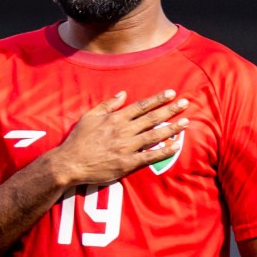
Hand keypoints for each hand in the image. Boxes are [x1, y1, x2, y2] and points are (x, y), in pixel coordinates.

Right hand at [46, 89, 188, 188]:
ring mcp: (126, 147)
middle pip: (152, 118)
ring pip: (155, 135)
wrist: (69, 163)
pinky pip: (150, 156)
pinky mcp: (127, 163)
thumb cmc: (77, 140)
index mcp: (115, 119)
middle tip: (186, 103)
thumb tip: (123, 93)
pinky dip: (164, 151)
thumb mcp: (89, 117)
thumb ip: (107, 105)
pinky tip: (176, 146)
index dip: (157, 99)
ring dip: (172, 128)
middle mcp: (123, 131)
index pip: (141, 106)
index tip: (171, 93)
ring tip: (186, 122)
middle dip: (171, 110)